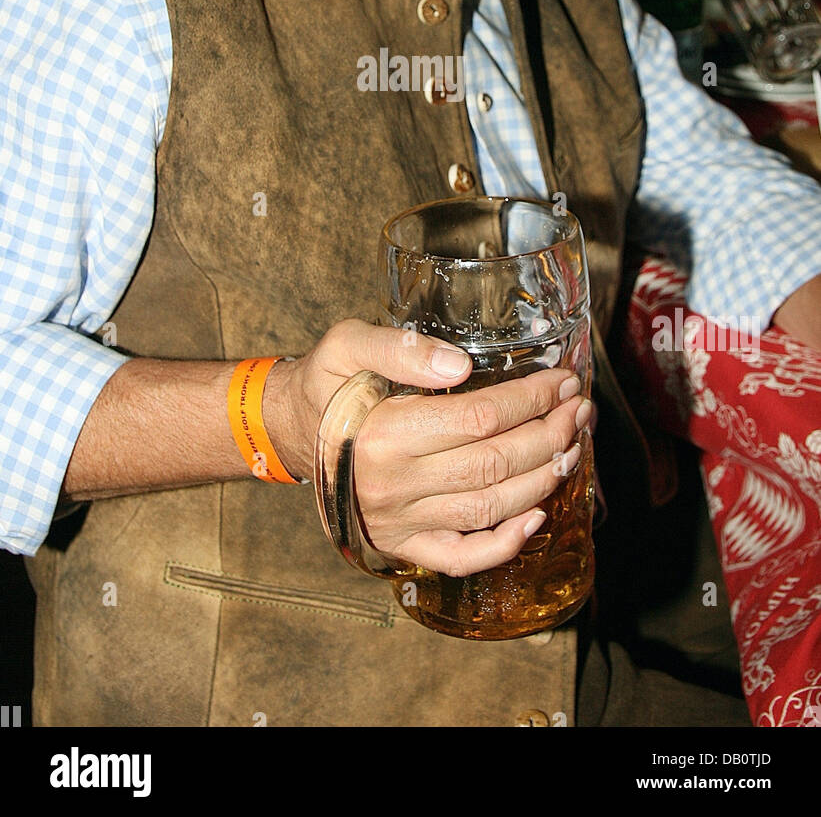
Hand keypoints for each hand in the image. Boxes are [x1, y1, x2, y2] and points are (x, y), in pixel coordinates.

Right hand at [264, 319, 589, 575]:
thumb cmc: (325, 383)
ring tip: (571, 444)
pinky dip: (505, 543)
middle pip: (495, 464)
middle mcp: (393, 485)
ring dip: (544, 477)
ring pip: (491, 508)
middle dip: (550, 433)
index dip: (531, 400)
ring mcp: (400, 522)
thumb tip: (461, 364)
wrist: (289, 432)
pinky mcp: (402, 545)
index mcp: (383, 434)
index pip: (480, 419)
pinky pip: (462, 557)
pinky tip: (537, 515)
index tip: (561, 380)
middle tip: (579, 408)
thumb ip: (401, 348)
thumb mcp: (346, 345)